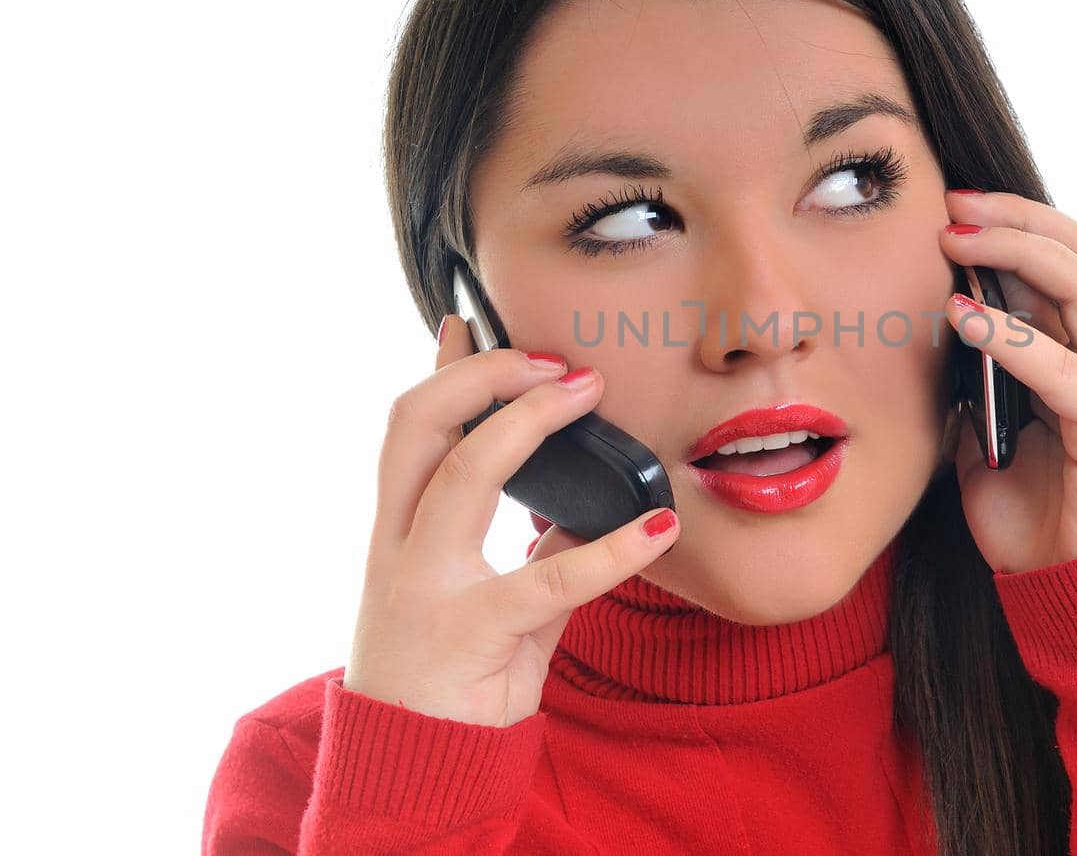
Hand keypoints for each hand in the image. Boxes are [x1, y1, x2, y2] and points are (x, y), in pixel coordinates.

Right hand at [342, 316, 679, 726]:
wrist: (411, 773)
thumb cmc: (446, 683)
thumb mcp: (481, 601)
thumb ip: (525, 550)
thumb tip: (571, 508)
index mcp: (399, 533)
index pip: (408, 431)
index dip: (438, 371)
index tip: (465, 321)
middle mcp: (400, 548)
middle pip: (416, 427)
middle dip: (481, 376)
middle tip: (550, 359)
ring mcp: (427, 588)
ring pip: (462, 476)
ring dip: (527, 423)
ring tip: (587, 394)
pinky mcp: (473, 634)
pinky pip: (547, 579)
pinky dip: (612, 548)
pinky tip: (659, 526)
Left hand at [938, 191, 1076, 573]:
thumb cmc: (1042, 527)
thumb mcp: (985, 449)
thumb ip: (971, 398)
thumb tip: (931, 356)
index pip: (1062, 264)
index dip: (1013, 225)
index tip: (947, 208)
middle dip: (1017, 217)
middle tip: (951, 201)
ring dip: (1018, 252)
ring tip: (955, 238)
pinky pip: (1068, 370)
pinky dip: (1012, 338)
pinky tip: (963, 318)